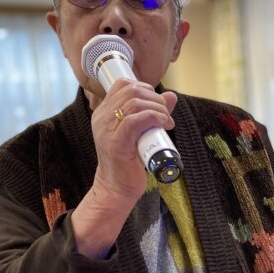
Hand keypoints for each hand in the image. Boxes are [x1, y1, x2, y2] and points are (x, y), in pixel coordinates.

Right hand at [71, 80, 177, 258]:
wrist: (116, 188)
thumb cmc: (129, 162)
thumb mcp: (141, 133)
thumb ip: (153, 112)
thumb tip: (171, 95)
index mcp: (104, 113)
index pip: (123, 84)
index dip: (145, 87)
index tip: (157, 104)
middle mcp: (102, 118)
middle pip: (131, 90)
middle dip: (155, 98)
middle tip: (165, 114)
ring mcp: (107, 129)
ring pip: (135, 103)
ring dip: (158, 109)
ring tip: (166, 122)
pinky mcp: (116, 142)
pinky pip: (135, 120)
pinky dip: (154, 118)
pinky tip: (164, 125)